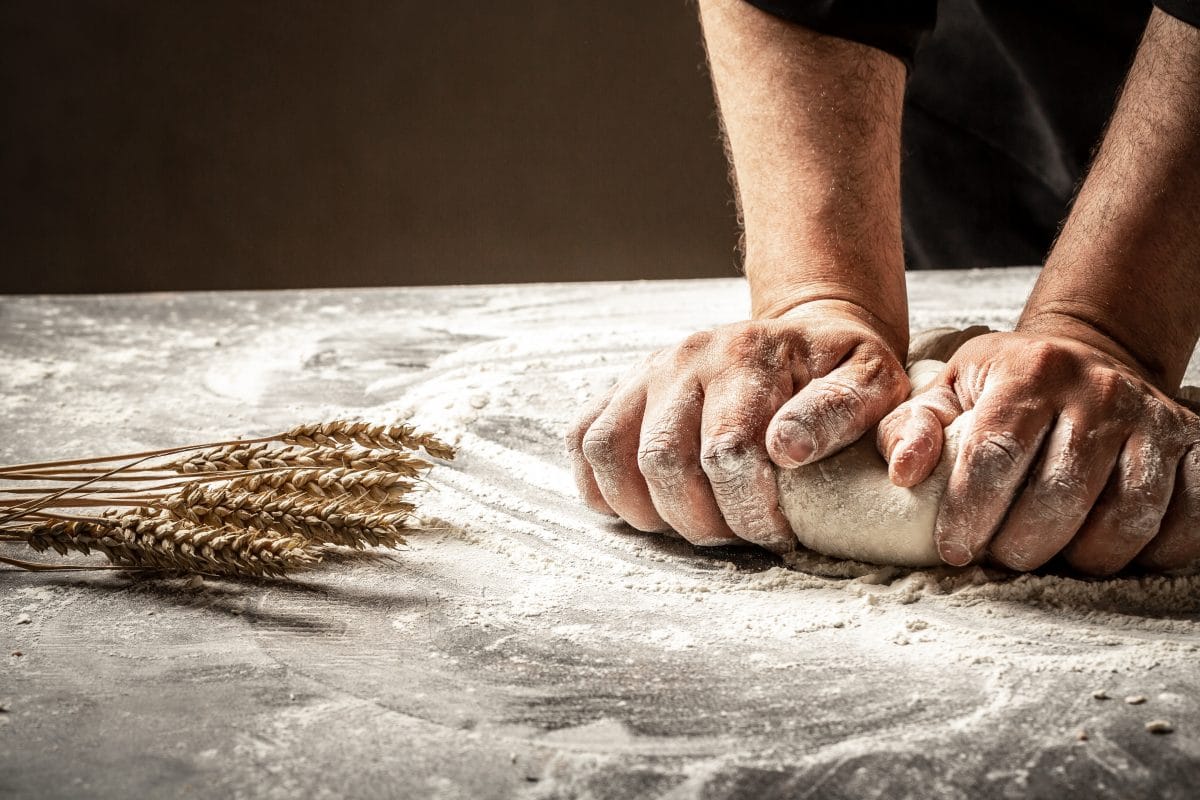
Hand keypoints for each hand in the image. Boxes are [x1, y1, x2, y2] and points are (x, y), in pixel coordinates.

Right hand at [566, 300, 909, 552]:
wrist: (805, 335)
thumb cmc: (841, 372)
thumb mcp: (874, 383)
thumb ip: (844, 412)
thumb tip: (786, 449)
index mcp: (747, 355)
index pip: (725, 452)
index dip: (748, 512)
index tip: (779, 533)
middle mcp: (687, 357)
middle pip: (661, 462)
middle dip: (701, 521)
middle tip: (739, 534)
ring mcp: (647, 372)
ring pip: (611, 455)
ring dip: (649, 510)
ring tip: (696, 522)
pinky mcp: (623, 389)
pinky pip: (584, 440)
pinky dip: (602, 486)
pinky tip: (647, 505)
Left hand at [877, 329, 1199, 573]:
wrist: (1089, 357)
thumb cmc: (1005, 388)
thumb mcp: (948, 390)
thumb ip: (912, 427)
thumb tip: (901, 472)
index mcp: (1030, 372)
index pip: (996, 455)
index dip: (970, 513)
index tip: (955, 551)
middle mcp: (1098, 390)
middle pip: (1060, 494)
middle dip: (1023, 545)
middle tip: (1003, 557)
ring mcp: (1154, 419)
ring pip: (1127, 517)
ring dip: (1083, 556)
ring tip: (1052, 554)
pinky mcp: (1197, 445)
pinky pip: (1188, 520)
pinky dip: (1150, 552)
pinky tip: (1108, 548)